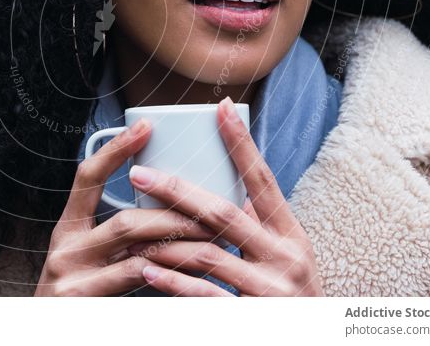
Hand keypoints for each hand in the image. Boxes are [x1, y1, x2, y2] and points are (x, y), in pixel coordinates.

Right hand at [34, 118, 218, 295]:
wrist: (43, 337)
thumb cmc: (79, 298)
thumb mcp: (90, 260)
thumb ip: (117, 238)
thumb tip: (168, 209)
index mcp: (68, 230)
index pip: (87, 177)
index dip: (115, 149)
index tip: (145, 126)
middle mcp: (65, 248)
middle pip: (125, 219)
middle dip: (173, 211)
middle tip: (210, 207)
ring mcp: (70, 275)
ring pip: (134, 248)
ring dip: (179, 241)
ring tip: (211, 236)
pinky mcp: (79, 299)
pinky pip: (133, 279)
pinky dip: (167, 271)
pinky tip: (190, 269)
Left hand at [125, 96, 323, 296]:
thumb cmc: (296, 299)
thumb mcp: (290, 258)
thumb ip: (261, 226)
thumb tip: (233, 185)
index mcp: (291, 235)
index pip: (263, 180)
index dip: (241, 144)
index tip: (220, 109)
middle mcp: (285, 258)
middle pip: (224, 215)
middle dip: (178, 191)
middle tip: (139, 174)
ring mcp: (271, 291)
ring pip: (209, 255)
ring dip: (166, 242)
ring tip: (133, 232)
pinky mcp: (253, 320)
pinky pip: (207, 297)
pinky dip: (174, 284)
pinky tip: (148, 273)